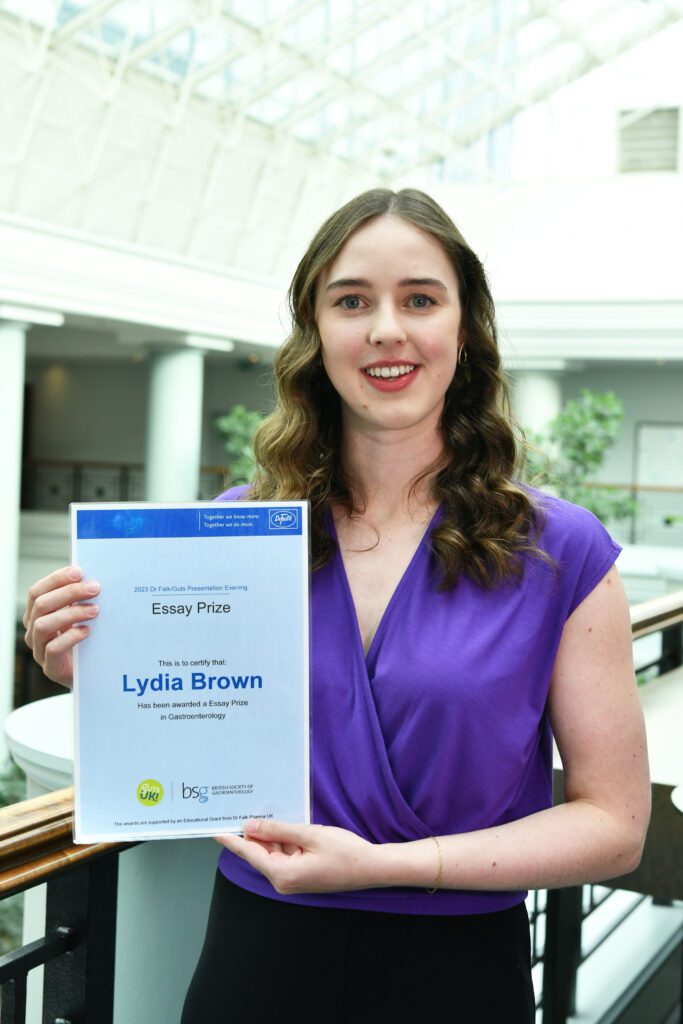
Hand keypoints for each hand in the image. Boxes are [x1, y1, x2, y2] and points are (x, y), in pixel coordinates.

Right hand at [23, 566, 99, 686]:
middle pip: (41, 605)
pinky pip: (53, 649)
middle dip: (69, 593)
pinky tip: (87, 632)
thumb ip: (78, 600)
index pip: (36, 592)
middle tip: (94, 588)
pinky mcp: (50, 667)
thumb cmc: (83, 640)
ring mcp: (39, 650)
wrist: (88, 674)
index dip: (55, 580)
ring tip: (95, 610)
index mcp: (36, 615)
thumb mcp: (77, 617)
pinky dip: (70, 637)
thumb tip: (91, 577)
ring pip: (43, 625)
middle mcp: (33, 631)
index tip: (79, 572)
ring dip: (71, 613)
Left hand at [215, 818, 382, 894]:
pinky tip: (282, 826)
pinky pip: (285, 855)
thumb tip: (250, 826)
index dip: (231, 840)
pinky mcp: (301, 875)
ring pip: (272, 853)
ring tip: (263, 813)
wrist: (372, 867)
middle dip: (252, 833)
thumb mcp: (309, 834)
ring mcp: (293, 880)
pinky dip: (282, 841)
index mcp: (282, 874)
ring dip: (270, 835)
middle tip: (239, 811)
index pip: (250, 853)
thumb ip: (278, 830)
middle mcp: (283, 881)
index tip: (214, 831)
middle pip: (260, 853)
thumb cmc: (344, 852)